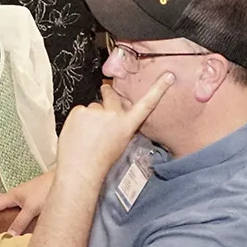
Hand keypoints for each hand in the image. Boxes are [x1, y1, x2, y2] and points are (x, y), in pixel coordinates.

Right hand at [0, 170, 55, 234]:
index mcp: (13, 195)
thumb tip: (9, 236)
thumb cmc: (48, 188)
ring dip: (4, 217)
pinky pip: (21, 211)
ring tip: (0, 229)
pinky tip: (22, 226)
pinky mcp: (36, 200)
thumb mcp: (31, 208)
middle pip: (0, 207)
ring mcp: (27, 197)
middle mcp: (18, 195)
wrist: (65, 180)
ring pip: (11, 209)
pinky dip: (17, 218)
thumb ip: (20, 222)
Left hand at [54, 75, 175, 184]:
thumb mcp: (120, 144)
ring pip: (93, 106)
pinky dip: (78, 119)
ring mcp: (96, 111)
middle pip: (111, 94)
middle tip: (103, 97)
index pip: (147, 104)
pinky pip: (80, 110)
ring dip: (91, 115)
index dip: (159, 89)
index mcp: (127, 125)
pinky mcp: (80, 110)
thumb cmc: (100, 161)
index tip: (168, 76)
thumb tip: (118, 116)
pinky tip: (79, 132)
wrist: (80, 169)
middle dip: (107, 93)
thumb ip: (122, 126)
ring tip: (87, 134)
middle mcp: (114, 115)